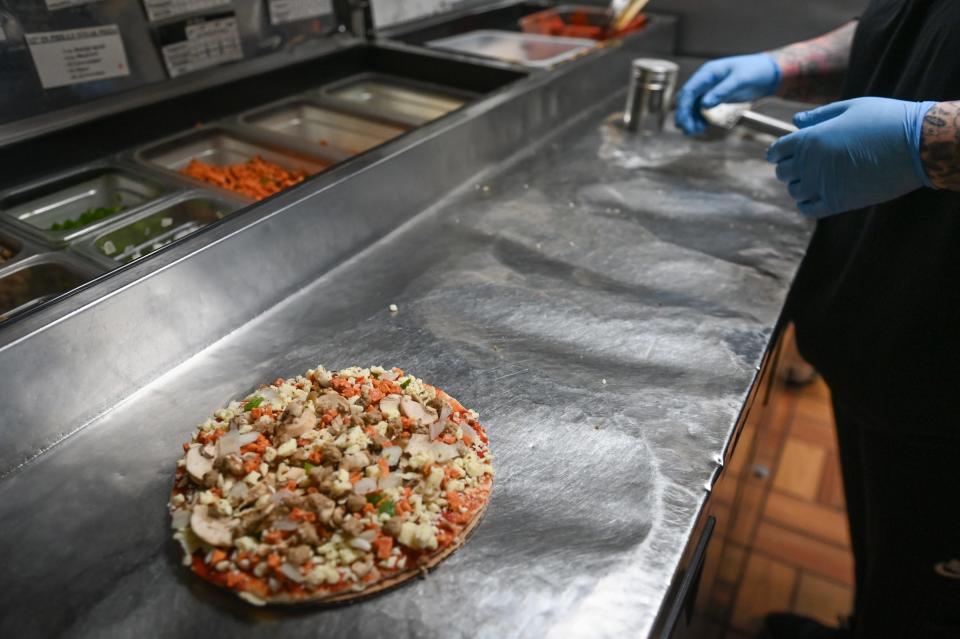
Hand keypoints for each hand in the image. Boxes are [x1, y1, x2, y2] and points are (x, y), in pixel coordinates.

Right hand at [675, 54, 780, 134]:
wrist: (768, 73)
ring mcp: (710, 89)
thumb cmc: (756, 71)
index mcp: (709, 72)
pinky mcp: (715, 97)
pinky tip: (701, 127)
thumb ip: (722, 91)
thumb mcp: (740, 80)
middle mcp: (706, 80)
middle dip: (685, 115)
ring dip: (691, 118)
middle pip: (687, 98)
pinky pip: (702, 109)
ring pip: (693, 105)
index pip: (690, 90)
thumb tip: (705, 104)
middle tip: (688, 130)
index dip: (684, 106)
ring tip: (694, 131)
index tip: (684, 121)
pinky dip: (699, 118)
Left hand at [767, 98, 935, 217]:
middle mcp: (810, 164)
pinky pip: (808, 209)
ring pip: (795, 192)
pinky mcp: (837, 203)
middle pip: (783, 172)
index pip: (777, 150)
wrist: (916, 145)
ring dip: (800, 186)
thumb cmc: (885, 120)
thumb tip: (795, 121)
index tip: (783, 153)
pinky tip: (818, 195)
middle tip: (804, 164)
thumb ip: (819, 116)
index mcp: (810, 139)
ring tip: (816, 178)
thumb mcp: (851, 109)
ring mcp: (822, 186)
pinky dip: (807, 204)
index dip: (777, 152)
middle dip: (789, 167)